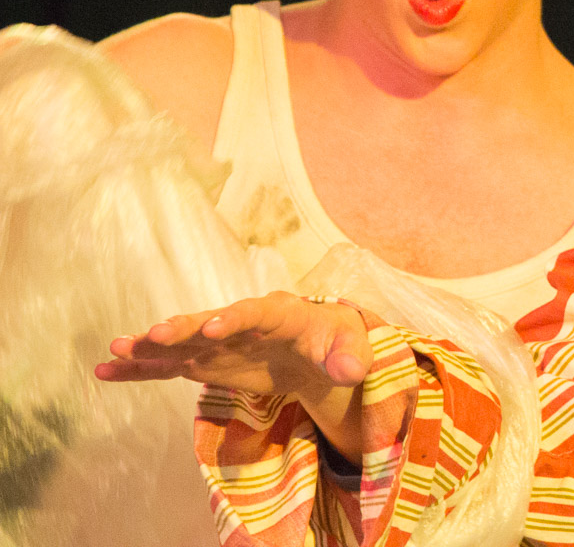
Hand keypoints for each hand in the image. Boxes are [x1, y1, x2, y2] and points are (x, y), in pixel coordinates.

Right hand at [95, 290, 372, 458]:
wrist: (321, 348)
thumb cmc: (339, 342)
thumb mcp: (354, 348)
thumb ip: (351, 358)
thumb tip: (350, 371)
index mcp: (282, 313)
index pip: (255, 313)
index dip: (234, 319)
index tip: (212, 328)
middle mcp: (243, 322)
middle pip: (209, 322)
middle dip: (183, 327)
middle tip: (153, 334)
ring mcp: (220, 341)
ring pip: (181, 342)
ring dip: (150, 346)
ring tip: (115, 349)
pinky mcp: (206, 360)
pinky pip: (169, 365)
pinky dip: (141, 368)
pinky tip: (107, 370)